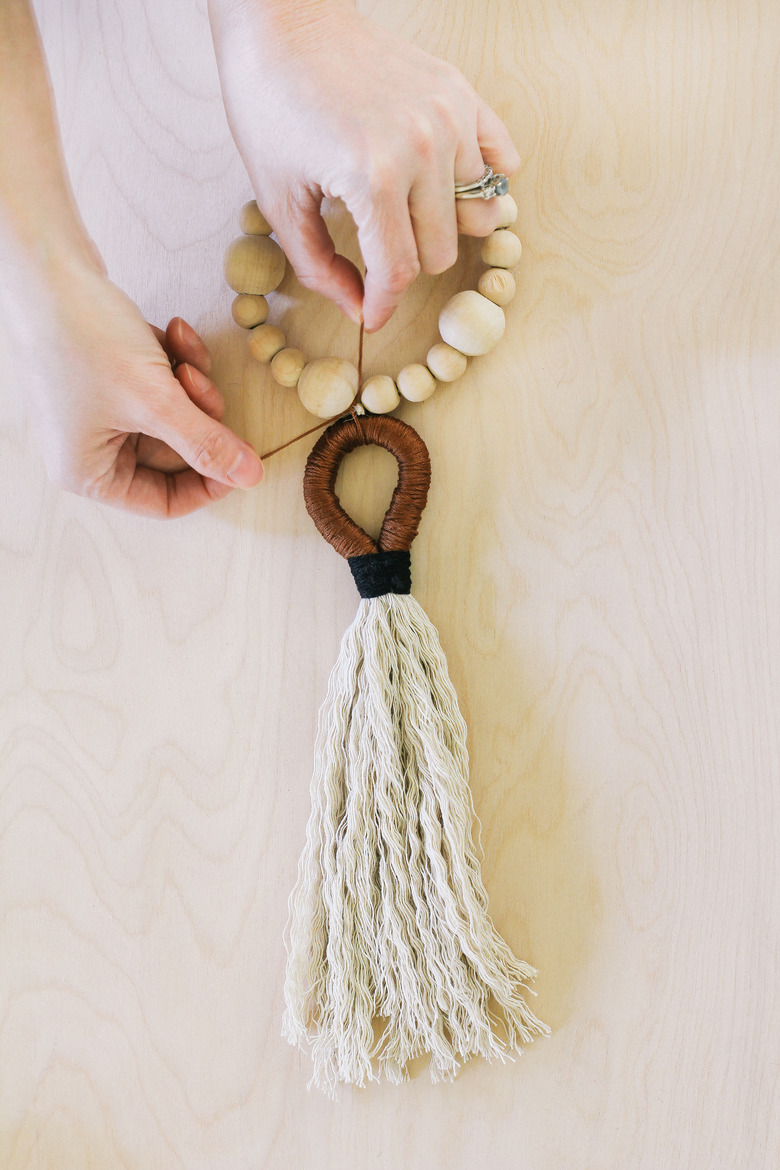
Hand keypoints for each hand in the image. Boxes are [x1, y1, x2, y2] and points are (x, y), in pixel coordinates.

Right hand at [17, 261, 263, 518]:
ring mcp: (97, 413)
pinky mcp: (108, 378)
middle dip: (197, 416)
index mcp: (87, 472)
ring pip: (174, 417)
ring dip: (190, 383)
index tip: (241, 456)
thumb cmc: (83, 335)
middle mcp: (88, 449)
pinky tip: (171, 332)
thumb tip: (248, 477)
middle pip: (175, 455)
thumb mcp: (156, 400)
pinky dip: (174, 362)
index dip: (209, 482)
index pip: (165, 503)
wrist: (48, 264)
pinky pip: (161, 386)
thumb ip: (206, 444)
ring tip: (180, 350)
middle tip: (201, 383)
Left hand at [209, 1, 520, 331]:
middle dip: (406, 262)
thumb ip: (318, 266)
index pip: (398, 273)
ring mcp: (449, 118)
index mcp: (373, 179)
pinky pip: (502, 161)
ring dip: (441, 223)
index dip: (382, 304)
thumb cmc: (271, 106)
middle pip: (440, 252)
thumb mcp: (278, 198)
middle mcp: (422, 149)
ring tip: (406, 209)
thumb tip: (358, 310)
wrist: (285, 20)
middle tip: (376, 244)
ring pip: (475, 214)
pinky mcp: (462, 94)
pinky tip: (448, 183)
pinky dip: (482, 181)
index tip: (371, 314)